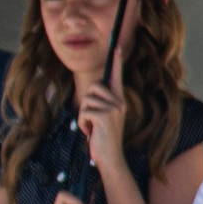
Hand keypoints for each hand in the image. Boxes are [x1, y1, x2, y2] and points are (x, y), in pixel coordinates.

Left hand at [76, 44, 128, 173]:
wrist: (109, 157)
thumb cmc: (101, 137)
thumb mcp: (101, 117)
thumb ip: (99, 104)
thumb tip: (91, 91)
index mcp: (119, 100)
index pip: (117, 77)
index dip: (115, 62)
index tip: (116, 45)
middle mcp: (119, 101)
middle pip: (93, 87)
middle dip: (85, 102)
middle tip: (90, 119)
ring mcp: (114, 108)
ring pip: (86, 100)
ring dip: (83, 116)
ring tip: (92, 127)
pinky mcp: (105, 116)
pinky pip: (84, 112)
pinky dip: (83, 123)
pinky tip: (91, 132)